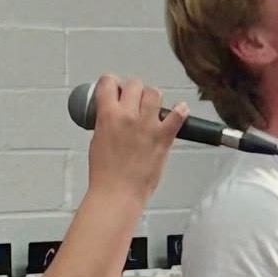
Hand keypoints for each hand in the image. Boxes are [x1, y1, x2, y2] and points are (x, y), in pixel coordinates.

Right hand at [86, 75, 187, 200]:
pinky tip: (180, 110)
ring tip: (152, 108)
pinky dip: (180, 111)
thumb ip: (105, 122)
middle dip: (133, 90)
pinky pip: (177, 116)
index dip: (112, 83)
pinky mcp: (163, 138)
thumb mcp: (97, 139)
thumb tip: (112, 114)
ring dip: (153, 97)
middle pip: (134, 84)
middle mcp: (128, 116)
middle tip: (134, 101)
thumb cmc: (105, 173)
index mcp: (107, 115)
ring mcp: (147, 125)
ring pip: (154, 93)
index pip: (108, 82)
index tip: (115, 88)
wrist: (118, 193)